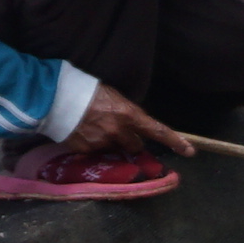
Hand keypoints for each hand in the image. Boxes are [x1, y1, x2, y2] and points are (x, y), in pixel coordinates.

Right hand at [60, 84, 192, 160]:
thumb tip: (135, 126)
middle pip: (136, 146)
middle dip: (132, 141)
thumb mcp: (113, 96)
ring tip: (95, 127)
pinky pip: (96, 153)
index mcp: (128, 114)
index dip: (175, 141)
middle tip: (118, 130)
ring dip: (111, 143)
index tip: (190, 151)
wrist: (54, 96)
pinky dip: (93, 145)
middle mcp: (118, 132)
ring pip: (115, 150)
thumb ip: (127, 114)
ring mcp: (101, 143)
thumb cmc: (85, 90)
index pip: (158, 130)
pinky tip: (83, 132)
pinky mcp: (85, 151)